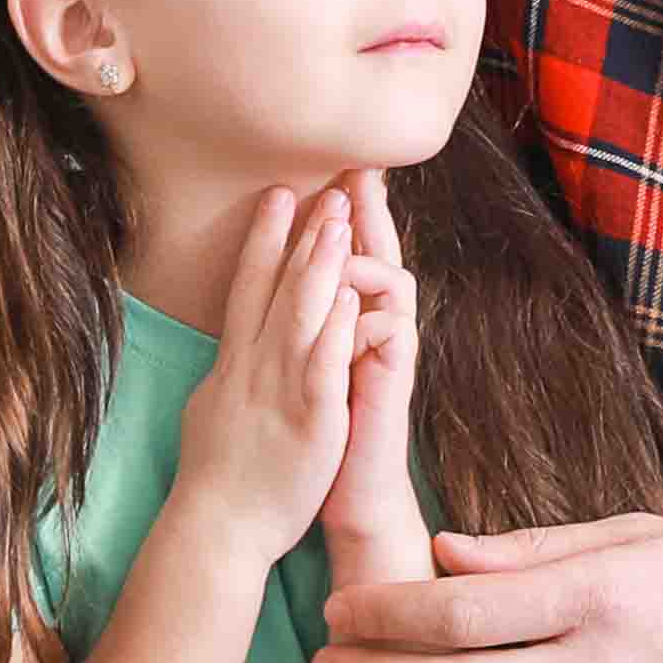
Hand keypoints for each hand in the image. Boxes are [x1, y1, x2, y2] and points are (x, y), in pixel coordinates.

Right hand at [169, 185, 371, 558]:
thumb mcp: (210, 412)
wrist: (218, 531)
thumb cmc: (215, 479)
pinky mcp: (312, 418)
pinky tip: (350, 291)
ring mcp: (282, 390)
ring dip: (322, 261)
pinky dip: (337, 323)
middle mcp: (253, 367)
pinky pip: (326, 361)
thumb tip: (229, 351)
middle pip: (279, 288)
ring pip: (303, 312)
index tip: (279, 197)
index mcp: (232, 365)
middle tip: (325, 190)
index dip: (264, 240)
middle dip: (305, 236)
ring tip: (340, 218)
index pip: (247, 288)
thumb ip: (228, 376)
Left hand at [323, 169, 425, 560]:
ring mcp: (386, 352)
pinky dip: (370, 308)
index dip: (338, 217)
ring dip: (366, 252)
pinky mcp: (393, 380)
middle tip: (359, 167)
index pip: (343, 256)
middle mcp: (372, 329)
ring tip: (348, 222)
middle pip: (376, 254)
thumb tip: (269, 294)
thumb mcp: (298, 374)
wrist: (349, 494)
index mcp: (343, 323)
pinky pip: (391, 329)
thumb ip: (297, 332)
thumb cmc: (318, 435)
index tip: (326, 173)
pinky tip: (353, 293)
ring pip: (390, 281)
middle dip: (368, 211)